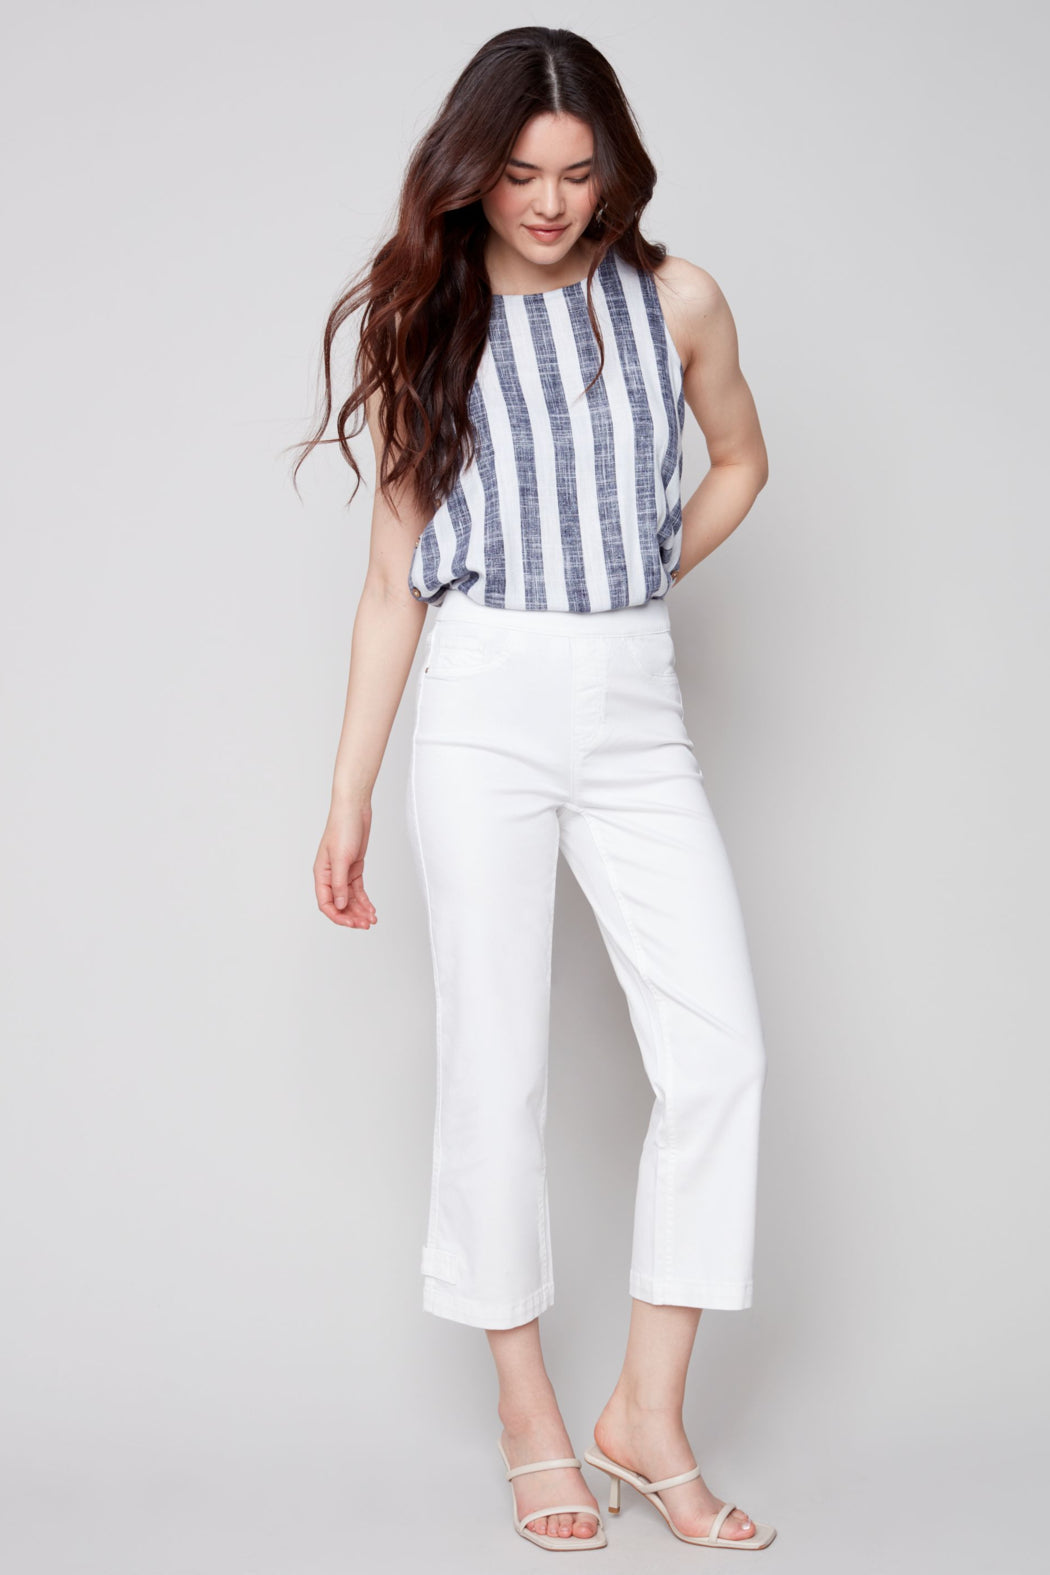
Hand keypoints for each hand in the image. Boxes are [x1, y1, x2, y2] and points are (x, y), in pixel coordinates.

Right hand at [314, 803, 377, 928]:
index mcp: (321, 874)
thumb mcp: (341, 858)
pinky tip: (371, 909)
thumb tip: (340, 905)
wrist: (355, 809)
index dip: (337, 916)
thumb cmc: (342, 828)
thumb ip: (339, 884)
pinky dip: (365, 901)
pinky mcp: (354, 868)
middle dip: (351, 916)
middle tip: (365, 925)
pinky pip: (358, 890)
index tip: (351, 923)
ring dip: (360, 910)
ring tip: (372, 920)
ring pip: (350, 899)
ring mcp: (343, 873)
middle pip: (339, 904)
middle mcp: (331, 876)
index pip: (325, 903)